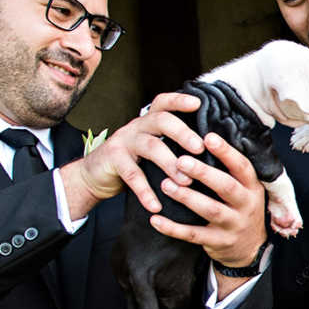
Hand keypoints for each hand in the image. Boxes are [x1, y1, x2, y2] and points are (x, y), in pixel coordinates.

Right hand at [57, 92, 206, 219]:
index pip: (164, 104)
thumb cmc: (136, 161)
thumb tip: (213, 152)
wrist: (95, 175)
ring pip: (150, 147)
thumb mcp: (154, 148)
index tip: (198, 103)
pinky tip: (156, 207)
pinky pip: (132, 175)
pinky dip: (145, 192)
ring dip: (170, 164)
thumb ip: (173, 145)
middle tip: (200, 149)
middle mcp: (137, 126)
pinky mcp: (112, 159)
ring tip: (186, 182)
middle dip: (183, 133)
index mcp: (150, 121)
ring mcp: (124, 141)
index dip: (179, 101)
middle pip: (161, 120)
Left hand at [151, 134, 269, 292]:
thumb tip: (205, 136)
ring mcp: (233, 225)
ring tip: (165, 185)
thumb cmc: (239, 208)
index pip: (242, 166)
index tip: (208, 137)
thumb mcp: (245, 189)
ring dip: (187, 197)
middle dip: (203, 173)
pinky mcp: (218, 242)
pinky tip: (155, 219)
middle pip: (226, 187)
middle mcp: (246, 205)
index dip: (226, 152)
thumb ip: (230, 169)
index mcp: (252, 187)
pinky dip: (173, 228)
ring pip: (210, 210)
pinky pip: (194, 235)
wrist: (249, 249)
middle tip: (180, 160)